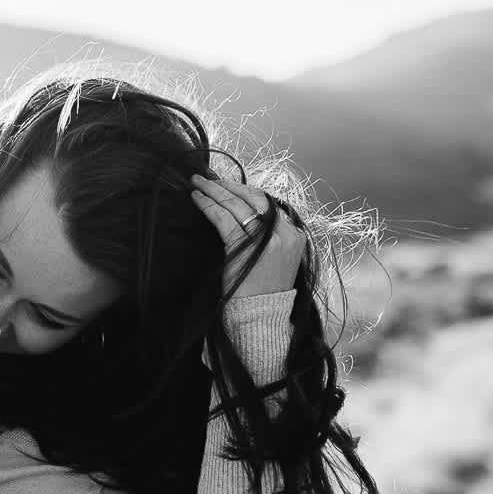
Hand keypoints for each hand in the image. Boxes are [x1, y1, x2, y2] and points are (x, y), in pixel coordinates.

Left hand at [191, 174, 306, 297]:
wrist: (262, 315)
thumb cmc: (265, 291)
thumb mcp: (277, 258)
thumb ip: (270, 236)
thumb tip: (247, 213)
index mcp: (295, 235)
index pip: (268, 204)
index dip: (245, 191)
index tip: (228, 184)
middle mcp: (284, 233)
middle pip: (254, 199)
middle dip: (229, 186)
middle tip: (209, 177)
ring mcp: (266, 239)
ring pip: (237, 205)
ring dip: (215, 190)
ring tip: (198, 182)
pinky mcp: (245, 246)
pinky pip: (224, 218)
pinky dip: (208, 205)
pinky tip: (197, 198)